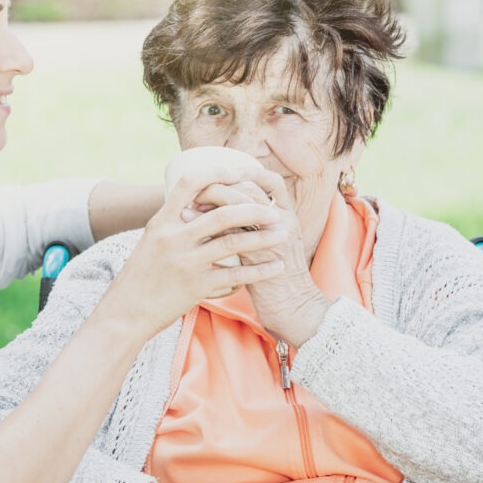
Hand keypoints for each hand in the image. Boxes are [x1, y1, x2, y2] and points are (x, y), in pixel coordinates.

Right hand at [101, 166, 285, 338]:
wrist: (124, 313)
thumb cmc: (140, 277)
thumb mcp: (150, 242)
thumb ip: (173, 225)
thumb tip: (198, 210)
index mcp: (161, 222)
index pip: (189, 184)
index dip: (216, 175)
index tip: (237, 175)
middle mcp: (173, 238)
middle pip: (222, 213)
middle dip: (253, 210)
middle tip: (273, 210)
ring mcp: (185, 262)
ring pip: (234, 243)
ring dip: (263, 238)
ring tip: (283, 234)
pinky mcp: (196, 287)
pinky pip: (236, 276)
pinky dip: (260, 271)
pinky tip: (275, 267)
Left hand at [187, 171, 329, 346]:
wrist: (293, 310)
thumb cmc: (275, 281)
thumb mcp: (268, 246)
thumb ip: (251, 228)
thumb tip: (219, 213)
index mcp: (287, 216)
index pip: (269, 181)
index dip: (244, 173)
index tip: (219, 176)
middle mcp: (283, 222)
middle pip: (251, 190)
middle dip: (220, 187)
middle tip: (196, 194)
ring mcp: (273, 239)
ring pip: (242, 208)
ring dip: (211, 205)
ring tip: (189, 209)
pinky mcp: (259, 259)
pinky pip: (232, 235)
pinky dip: (209, 230)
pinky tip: (191, 231)